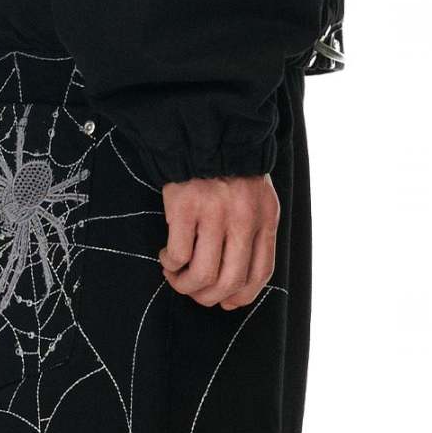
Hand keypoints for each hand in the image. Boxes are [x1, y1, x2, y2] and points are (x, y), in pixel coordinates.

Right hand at [157, 173, 279, 308]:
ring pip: (203, 275)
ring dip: (185, 285)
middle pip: (230, 281)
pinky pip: (178, 255)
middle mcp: (243, 217)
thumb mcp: (256, 198)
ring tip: (176, 275)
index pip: (260, 273)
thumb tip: (234, 289)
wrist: (203, 130)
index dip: (241, 296)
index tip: (225, 302)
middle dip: (208, 296)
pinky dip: (170, 264)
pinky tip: (167, 256)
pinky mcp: (185, 206)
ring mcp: (214, 212)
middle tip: (194, 291)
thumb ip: (252, 234)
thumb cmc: (229, 168)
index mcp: (264, 216)